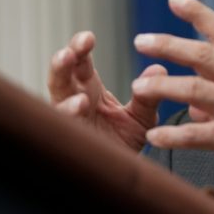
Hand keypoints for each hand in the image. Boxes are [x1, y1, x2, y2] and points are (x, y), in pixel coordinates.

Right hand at [47, 31, 162, 150]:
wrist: (117, 176)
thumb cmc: (123, 142)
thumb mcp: (141, 118)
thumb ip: (148, 96)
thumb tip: (158, 68)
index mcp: (89, 88)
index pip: (80, 62)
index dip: (80, 48)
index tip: (88, 37)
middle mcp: (73, 100)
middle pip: (61, 75)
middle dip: (64, 61)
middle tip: (71, 51)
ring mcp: (67, 121)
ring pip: (55, 99)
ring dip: (60, 87)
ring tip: (71, 76)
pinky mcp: (68, 140)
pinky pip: (61, 126)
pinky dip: (68, 115)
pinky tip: (79, 106)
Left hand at [131, 0, 213, 192]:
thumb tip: (195, 101)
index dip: (196, 12)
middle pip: (200, 53)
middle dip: (167, 44)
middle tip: (141, 40)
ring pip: (191, 89)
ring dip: (160, 87)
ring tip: (138, 87)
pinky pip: (195, 134)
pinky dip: (172, 135)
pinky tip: (155, 137)